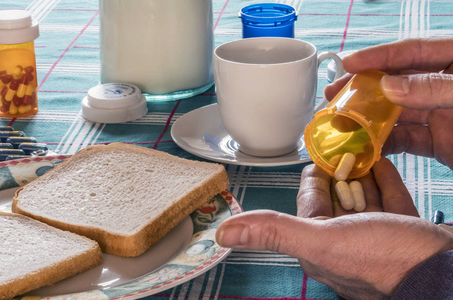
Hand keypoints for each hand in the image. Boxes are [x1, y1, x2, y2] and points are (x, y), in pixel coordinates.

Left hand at [216, 158, 452, 299]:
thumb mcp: (322, 240)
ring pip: (365, 200)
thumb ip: (275, 232)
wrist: (445, 272)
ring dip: (361, 174)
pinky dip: (386, 181)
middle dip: (337, 173)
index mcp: (321, 244)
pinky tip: (383, 163)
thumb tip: (223, 233)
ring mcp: (379, 239)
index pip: (310, 204)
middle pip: (337, 200)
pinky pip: (392, 201)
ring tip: (362, 148)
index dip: (312, 179)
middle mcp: (347, 243)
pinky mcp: (405, 233)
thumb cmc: (385, 259)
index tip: (316, 156)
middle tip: (342, 145)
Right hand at [324, 38, 452, 168]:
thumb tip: (390, 86)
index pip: (411, 52)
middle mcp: (443, 86)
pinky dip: (384, 143)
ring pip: (396, 113)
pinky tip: (364, 144)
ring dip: (368, 118)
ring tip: (341, 122)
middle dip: (363, 88)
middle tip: (335, 94)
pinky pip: (406, 140)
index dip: (377, 56)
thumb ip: (432, 87)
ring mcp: (440, 114)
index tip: (349, 63)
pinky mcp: (439, 141)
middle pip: (396, 82)